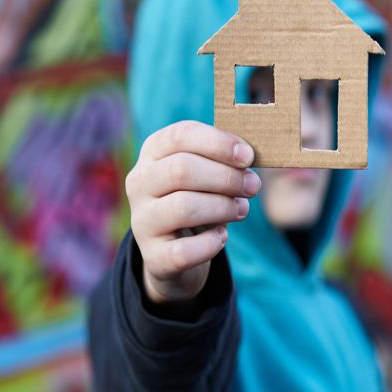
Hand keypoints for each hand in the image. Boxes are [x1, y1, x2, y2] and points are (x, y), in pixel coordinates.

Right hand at [126, 120, 260, 303]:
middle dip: (226, 177)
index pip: (180, 136)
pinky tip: (222, 237)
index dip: (218, 143)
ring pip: (183, 207)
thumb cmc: (198, 198)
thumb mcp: (206, 173)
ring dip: (223, 207)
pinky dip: (211, 243)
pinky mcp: (153, 255)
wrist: (174, 250)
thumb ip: (224, 159)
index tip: (248, 156)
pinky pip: (184, 251)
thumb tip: (250, 154)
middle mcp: (139, 183)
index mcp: (153, 153)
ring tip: (241, 209)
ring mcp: (141, 220)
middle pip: (181, 170)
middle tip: (252, 186)